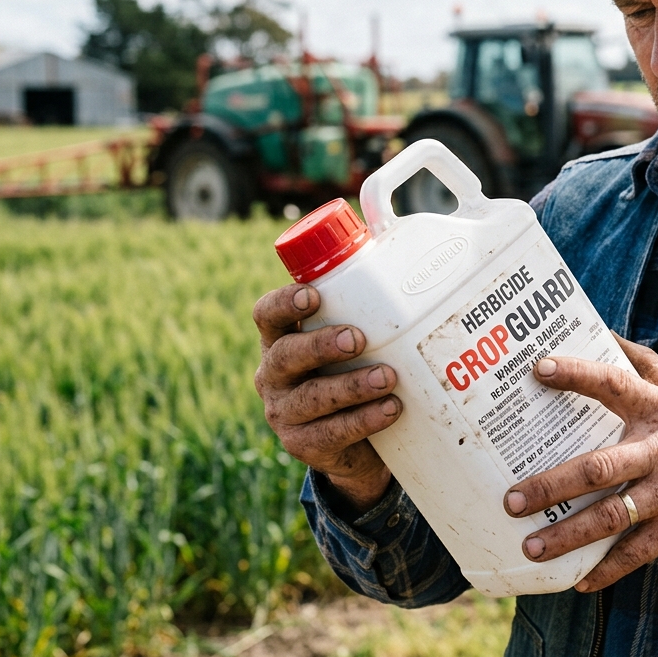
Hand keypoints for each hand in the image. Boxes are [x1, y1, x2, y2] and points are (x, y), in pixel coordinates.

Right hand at [253, 283, 400, 509]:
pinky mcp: (305, 445)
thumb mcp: (355, 331)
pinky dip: (364, 420)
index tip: (314, 295)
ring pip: (313, 398)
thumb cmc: (356, 368)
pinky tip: (391, 409)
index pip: (266, 314)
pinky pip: (332, 433)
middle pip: (286, 356)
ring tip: (388, 377)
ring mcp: (285, 412)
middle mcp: (274, 374)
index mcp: (281, 338)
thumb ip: (366, 281)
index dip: (284, 303)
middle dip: (321, 346)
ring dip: (351, 385)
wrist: (360, 444)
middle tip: (358, 339)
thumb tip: (384, 211)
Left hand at [502, 336, 657, 591]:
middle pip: (599, 468)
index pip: (614, 384)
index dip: (577, 375)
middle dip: (552, 485)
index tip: (540, 370)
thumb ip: (645, 363)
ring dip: (568, 534)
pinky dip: (607, 569)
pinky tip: (578, 581)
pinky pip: (636, 552)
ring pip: (611, 516)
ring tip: (531, 546)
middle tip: (512, 498)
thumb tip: (603, 330)